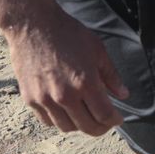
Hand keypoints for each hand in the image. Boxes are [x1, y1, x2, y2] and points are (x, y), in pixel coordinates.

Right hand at [5, 8, 128, 136]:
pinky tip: (66, 111)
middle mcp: (65, 95)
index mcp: (85, 82)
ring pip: (67, 127)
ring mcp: (45, 99)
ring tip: (86, 116)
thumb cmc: (68, 34)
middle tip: (105, 122)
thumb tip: (123, 95)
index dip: (114, 121)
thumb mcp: (97, 50)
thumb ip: (111, 76)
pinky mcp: (30, 99)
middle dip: (100, 128)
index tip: (118, 119)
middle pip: (87, 127)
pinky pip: (48, 121)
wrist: (33, 25)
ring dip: (80, 125)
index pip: (104, 115)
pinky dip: (59, 120)